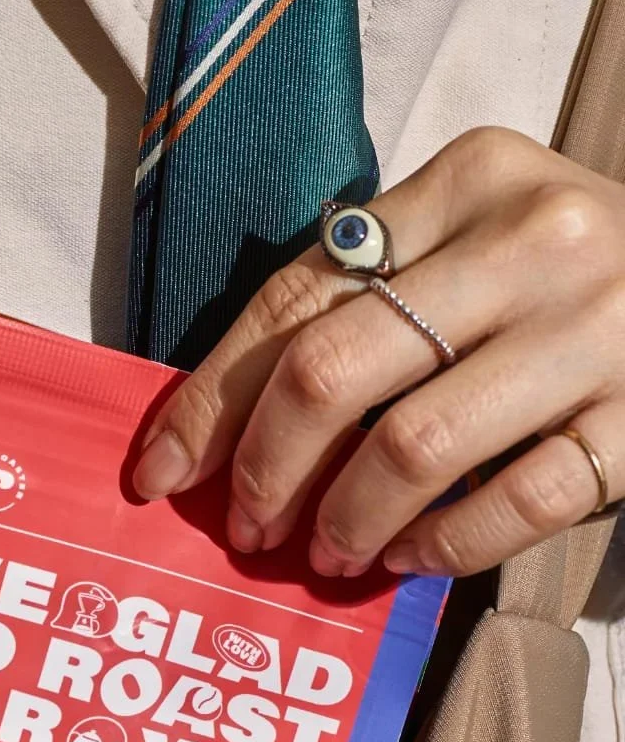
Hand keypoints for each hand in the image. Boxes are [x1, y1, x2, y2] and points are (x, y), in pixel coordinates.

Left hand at [131, 126, 624, 576]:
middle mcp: (533, 241)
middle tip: (248, 528)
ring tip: (324, 553)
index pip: (292, 301)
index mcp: (464, 182)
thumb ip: (354, 305)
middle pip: (333, 372)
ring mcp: (598, 328)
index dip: (209, 400)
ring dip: (344, 520)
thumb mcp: (459, 247)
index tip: (161, 474)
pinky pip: (515, 505)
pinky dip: (440, 547)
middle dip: (265, 469)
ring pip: (414, 448)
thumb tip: (209, 434)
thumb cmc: (548, 280)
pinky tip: (405, 558)